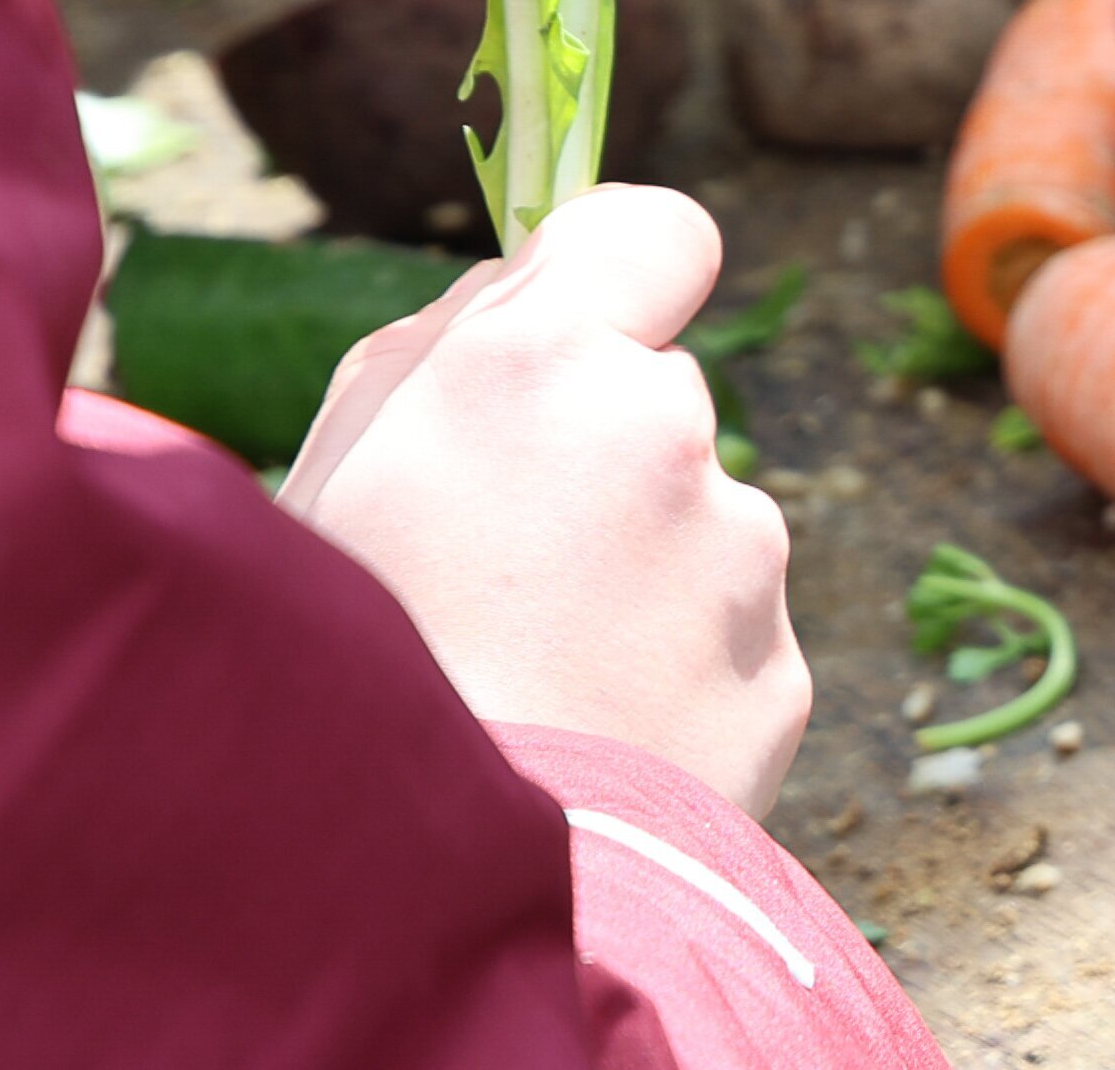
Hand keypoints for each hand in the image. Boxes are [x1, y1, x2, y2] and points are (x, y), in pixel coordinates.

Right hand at [283, 187, 809, 813]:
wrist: (421, 885)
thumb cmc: (344, 661)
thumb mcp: (333, 462)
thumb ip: (442, 343)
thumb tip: (530, 276)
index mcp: (542, 360)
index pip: (651, 228)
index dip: (619, 272)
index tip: (583, 330)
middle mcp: (667, 431)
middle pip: (658, 399)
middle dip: (601, 457)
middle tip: (494, 567)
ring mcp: (740, 555)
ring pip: (700, 527)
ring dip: (638, 576)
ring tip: (528, 674)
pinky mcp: (781, 671)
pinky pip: (725, 642)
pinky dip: (671, 678)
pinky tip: (587, 734)